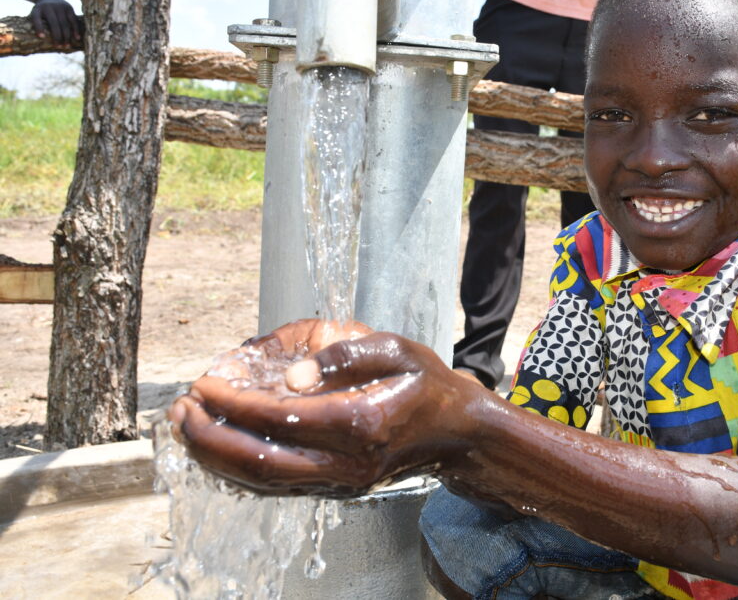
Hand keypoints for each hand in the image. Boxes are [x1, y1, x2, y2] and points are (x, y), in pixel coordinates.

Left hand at [29, 0, 81, 45]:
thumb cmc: (42, 12)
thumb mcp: (35, 14)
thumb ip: (37, 24)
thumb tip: (43, 39)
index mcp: (38, 9)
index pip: (37, 18)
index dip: (39, 27)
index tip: (41, 37)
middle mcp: (49, 6)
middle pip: (54, 23)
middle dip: (57, 36)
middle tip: (58, 46)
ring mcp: (60, 6)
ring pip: (65, 23)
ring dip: (66, 36)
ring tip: (66, 45)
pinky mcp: (69, 8)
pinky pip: (73, 21)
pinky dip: (75, 30)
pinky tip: (77, 38)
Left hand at [168, 323, 478, 497]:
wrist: (456, 434)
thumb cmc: (426, 384)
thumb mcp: (396, 350)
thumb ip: (343, 356)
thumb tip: (290, 376)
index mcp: (359, 423)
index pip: (277, 417)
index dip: (232, 402)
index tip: (204, 382)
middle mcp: (345, 462)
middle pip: (258, 460)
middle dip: (209, 435)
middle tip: (180, 409)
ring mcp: (338, 481)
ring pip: (261, 481)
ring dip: (215, 456)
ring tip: (185, 427)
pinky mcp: (334, 488)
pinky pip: (275, 486)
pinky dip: (236, 470)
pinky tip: (217, 448)